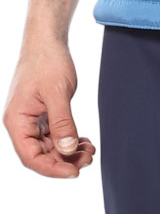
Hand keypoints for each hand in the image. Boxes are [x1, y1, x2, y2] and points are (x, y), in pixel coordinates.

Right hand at [4, 33, 95, 177]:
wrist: (47, 41)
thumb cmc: (47, 61)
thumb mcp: (57, 93)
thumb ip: (62, 122)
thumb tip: (68, 149)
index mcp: (16, 120)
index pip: (30, 157)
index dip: (52, 168)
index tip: (74, 172)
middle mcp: (21, 124)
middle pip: (41, 155)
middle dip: (65, 160)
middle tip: (89, 159)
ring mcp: (32, 120)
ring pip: (49, 147)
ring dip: (69, 152)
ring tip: (90, 151)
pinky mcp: (42, 115)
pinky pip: (54, 136)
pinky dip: (69, 141)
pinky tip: (85, 142)